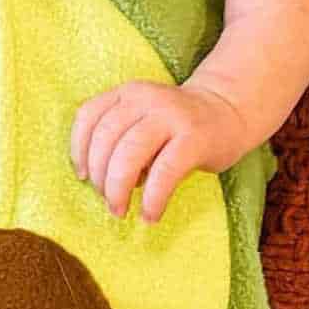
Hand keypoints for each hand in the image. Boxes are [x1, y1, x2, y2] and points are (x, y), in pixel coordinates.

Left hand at [70, 80, 248, 223]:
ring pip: (128, 154)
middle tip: (108, 201)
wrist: (229, 110)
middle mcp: (146, 99)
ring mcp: (171, 117)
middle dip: (99, 178)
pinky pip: (164, 172)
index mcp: (128, 94)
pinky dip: (152, 198)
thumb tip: (97, 179)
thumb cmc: (178, 126)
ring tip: (120, 210)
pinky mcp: (194, 139)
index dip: (79, 150)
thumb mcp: (142, 119)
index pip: (88, 116)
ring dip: (117, 189)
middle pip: (106, 139)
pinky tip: (150, 214)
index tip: (82, 176)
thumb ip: (118, 137)